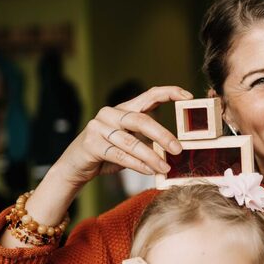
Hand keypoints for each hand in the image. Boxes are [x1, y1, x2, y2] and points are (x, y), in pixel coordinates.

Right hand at [9, 86, 193, 238]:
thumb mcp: (130, 143)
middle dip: (162, 135)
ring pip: (131, 142)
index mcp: (124, 109)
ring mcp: (98, 127)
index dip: (169, 92)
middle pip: (141, 120)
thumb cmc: (107, 153)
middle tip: (178, 149)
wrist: (74, 166)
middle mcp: (110, 113)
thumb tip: (176, 148)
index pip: (149, 95)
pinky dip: (137, 164)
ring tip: (165, 168)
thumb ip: (147, 140)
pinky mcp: (90, 144)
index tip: (188, 97)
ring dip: (151, 157)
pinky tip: (150, 171)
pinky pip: (119, 155)